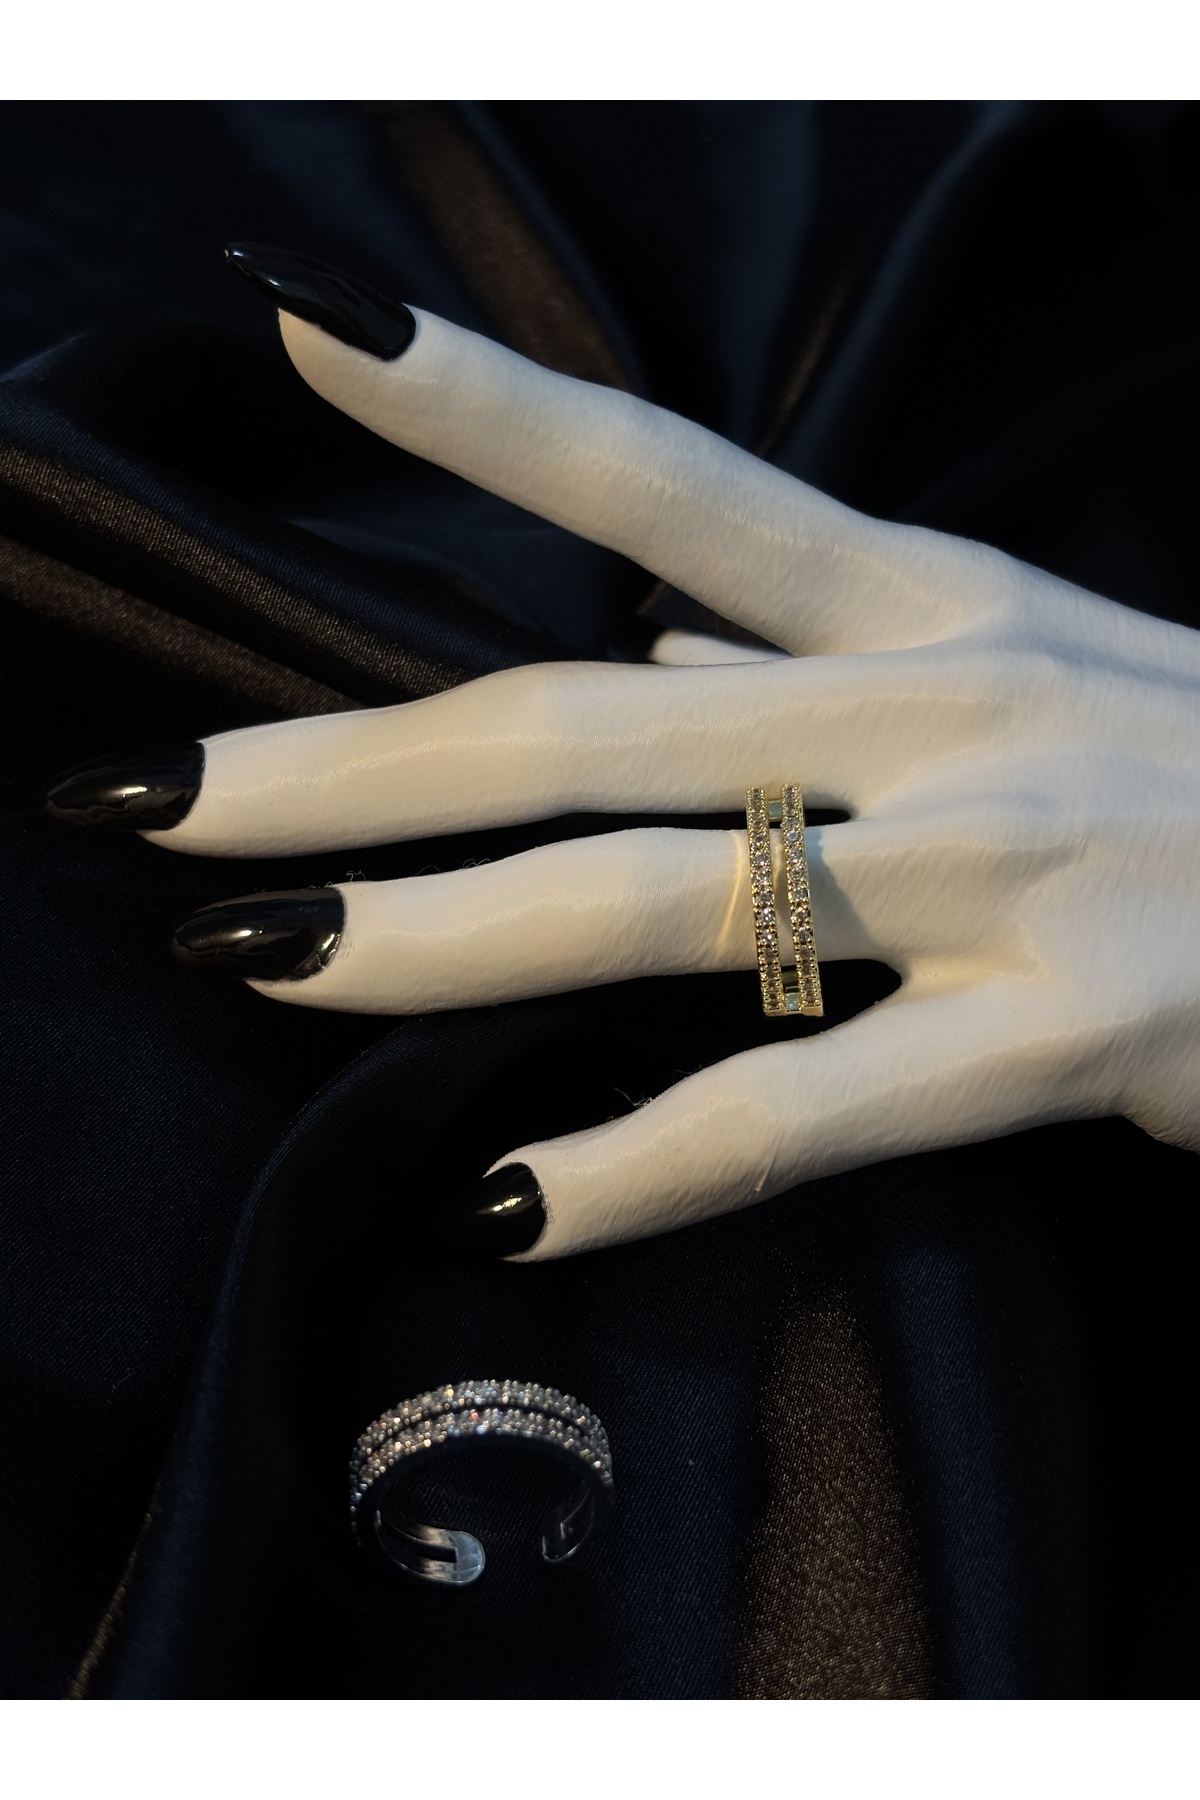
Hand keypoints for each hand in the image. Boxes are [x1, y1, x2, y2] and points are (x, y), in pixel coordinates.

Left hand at [45, 248, 1199, 1260]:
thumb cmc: (1193, 766)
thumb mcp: (1011, 663)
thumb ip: (813, 653)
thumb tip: (645, 626)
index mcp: (922, 608)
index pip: (664, 477)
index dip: (479, 403)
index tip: (298, 330)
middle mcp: (940, 711)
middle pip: (589, 722)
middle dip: (348, 765)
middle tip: (150, 804)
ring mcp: (1005, 870)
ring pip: (662, 902)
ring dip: (437, 938)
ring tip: (258, 958)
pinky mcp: (1070, 1032)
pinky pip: (812, 1109)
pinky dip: (648, 1165)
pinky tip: (512, 1205)